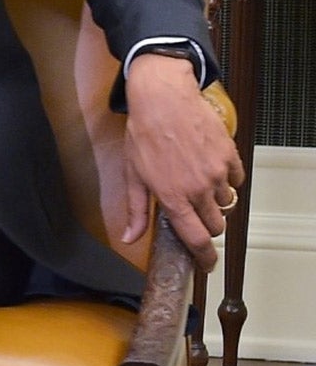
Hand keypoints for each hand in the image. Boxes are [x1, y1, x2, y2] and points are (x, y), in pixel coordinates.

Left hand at [120, 52, 242, 268]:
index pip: (196, 239)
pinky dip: (227, 180)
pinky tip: (211, 170)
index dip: (204, 257)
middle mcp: (198, 189)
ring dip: (215, 201)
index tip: (207, 264)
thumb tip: (130, 238)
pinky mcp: (230, 156)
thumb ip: (136, 211)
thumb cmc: (144, 136)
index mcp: (173, 198)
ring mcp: (217, 173)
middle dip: (207, 225)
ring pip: (226, 203)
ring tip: (198, 185)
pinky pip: (236, 180)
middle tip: (194, 213)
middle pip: (215, 225)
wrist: (164, 101)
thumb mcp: (133, 175)